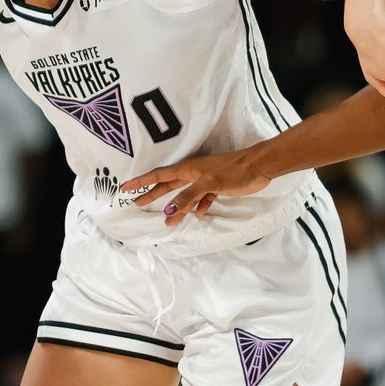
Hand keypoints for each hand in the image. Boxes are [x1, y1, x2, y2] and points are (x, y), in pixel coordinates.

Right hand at [121, 151, 271, 226]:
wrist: (259, 167)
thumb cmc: (234, 171)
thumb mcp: (208, 184)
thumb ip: (188, 197)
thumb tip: (167, 212)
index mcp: (188, 169)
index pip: (159, 175)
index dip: (142, 182)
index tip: (125, 187)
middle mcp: (194, 174)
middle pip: (168, 185)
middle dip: (152, 194)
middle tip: (136, 203)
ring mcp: (206, 180)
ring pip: (185, 194)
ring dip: (175, 205)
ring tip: (166, 218)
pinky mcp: (218, 187)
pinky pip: (203, 198)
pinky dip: (199, 206)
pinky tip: (199, 214)